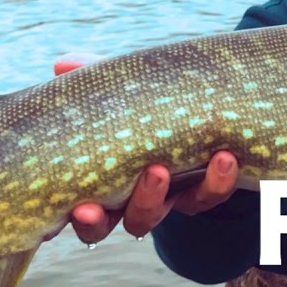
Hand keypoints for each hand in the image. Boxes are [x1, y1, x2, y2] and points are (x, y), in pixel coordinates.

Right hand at [51, 53, 240, 244]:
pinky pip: (210, 195)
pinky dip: (217, 180)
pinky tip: (224, 156)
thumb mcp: (117, 89)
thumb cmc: (141, 103)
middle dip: (124, 211)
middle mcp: (137, 198)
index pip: (89, 213)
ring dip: (162, 196)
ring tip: (165, 167)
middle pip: (129, 222)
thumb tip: (63, 64)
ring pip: (163, 214)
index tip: (81, 208)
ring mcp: (172, 197)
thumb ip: (91, 77)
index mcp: (107, 182)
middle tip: (124, 189)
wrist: (198, 104)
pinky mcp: (206, 189)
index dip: (85, 218)